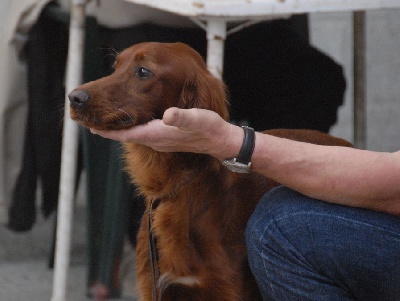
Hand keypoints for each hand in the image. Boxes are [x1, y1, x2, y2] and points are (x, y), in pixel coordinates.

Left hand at [91, 107, 242, 159]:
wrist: (219, 141)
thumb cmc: (208, 128)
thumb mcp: (197, 119)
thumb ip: (182, 117)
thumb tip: (169, 116)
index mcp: (157, 134)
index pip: (126, 134)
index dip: (107, 130)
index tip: (89, 126)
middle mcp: (155, 140)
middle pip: (124, 136)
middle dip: (107, 130)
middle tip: (89, 121)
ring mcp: (160, 141)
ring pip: (132, 135)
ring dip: (117, 129)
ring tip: (104, 120)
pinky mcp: (165, 138)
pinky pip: (141, 134)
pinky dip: (130, 128)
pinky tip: (129, 121)